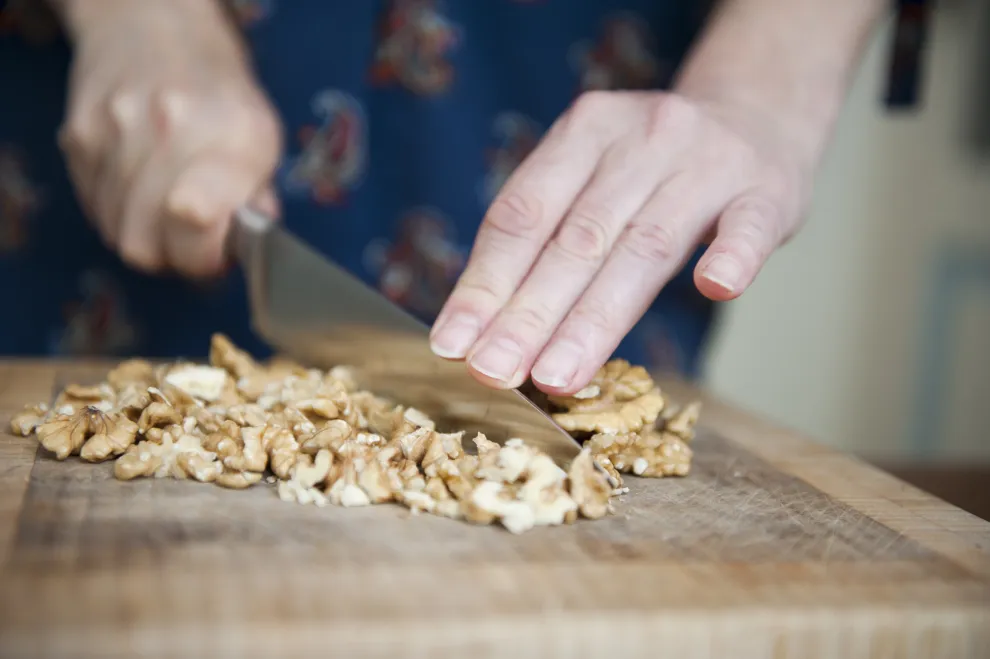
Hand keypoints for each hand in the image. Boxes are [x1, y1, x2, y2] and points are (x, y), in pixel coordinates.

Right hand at [58, 0, 281, 276]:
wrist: (157, 25)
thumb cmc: (221, 93)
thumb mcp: (262, 139)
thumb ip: (257, 200)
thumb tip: (248, 248)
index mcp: (231, 136)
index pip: (195, 221)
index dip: (202, 257)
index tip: (214, 254)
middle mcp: (171, 128)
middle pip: (144, 245)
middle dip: (171, 256)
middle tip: (190, 238)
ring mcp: (116, 130)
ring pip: (115, 232)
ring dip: (143, 234)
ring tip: (166, 206)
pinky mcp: (78, 135)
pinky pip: (93, 206)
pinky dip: (117, 211)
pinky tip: (139, 187)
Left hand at [431, 90, 810, 393]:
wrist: (757, 113)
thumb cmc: (655, 167)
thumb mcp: (591, 175)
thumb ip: (544, 238)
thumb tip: (477, 332)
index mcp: (584, 133)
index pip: (522, 216)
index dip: (485, 283)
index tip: (453, 345)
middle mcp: (641, 140)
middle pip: (576, 239)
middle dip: (528, 314)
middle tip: (493, 372)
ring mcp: (707, 163)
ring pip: (644, 246)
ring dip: (596, 317)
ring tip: (556, 375)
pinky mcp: (766, 190)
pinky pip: (749, 226)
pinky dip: (731, 255)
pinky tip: (713, 289)